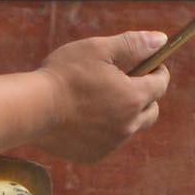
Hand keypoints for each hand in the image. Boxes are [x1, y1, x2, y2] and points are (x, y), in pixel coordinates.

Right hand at [40, 31, 170, 162]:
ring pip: (129, 127)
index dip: (157, 70)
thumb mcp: (99, 49)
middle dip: (146, 96)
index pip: (160, 84)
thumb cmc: (65, 75)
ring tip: (100, 98)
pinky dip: (104, 129)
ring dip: (123, 113)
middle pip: (151, 111)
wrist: (33, 109)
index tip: (149, 63)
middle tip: (126, 82)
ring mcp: (111, 143)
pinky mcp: (94, 155)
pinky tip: (84, 117)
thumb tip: (161, 40)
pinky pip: (109, 141)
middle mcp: (128, 125)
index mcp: (133, 97)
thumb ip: (133, 44)